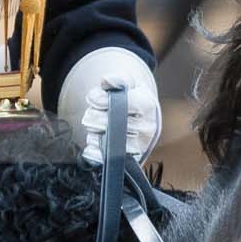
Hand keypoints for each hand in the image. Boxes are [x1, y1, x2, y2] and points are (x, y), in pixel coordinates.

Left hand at [58, 46, 161, 166]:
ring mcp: (139, 147)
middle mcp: (146, 129)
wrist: (144, 118)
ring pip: (103, 140)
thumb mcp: (130, 82)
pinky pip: (102, 158)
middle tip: (96, 111)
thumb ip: (117, 79)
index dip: (99, 100)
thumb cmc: (134, 97)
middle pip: (107, 123)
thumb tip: (106, 81)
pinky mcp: (129, 162)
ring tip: (101, 126)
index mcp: (147, 106)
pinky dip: (93, 149)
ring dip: (93, 132)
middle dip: (93, 114)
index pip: (117, 104)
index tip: (93, 98)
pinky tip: (97, 141)